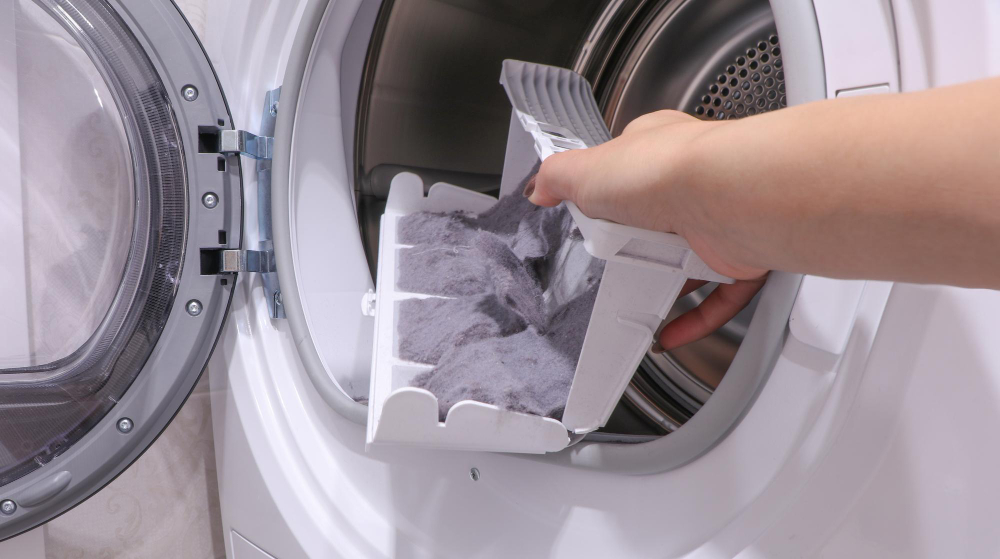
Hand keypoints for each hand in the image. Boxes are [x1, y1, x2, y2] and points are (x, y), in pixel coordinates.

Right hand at [526, 110, 767, 348]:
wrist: (729, 198)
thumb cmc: (667, 171)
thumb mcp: (587, 168)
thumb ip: (557, 177)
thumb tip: (539, 187)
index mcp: (658, 150)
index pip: (630, 169)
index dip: (610, 193)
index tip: (591, 221)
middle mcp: (693, 182)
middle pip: (659, 219)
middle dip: (637, 246)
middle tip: (611, 268)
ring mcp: (720, 219)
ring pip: (691, 260)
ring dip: (666, 286)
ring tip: (636, 306)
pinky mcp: (742, 257)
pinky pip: (721, 297)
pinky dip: (696, 319)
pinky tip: (671, 332)